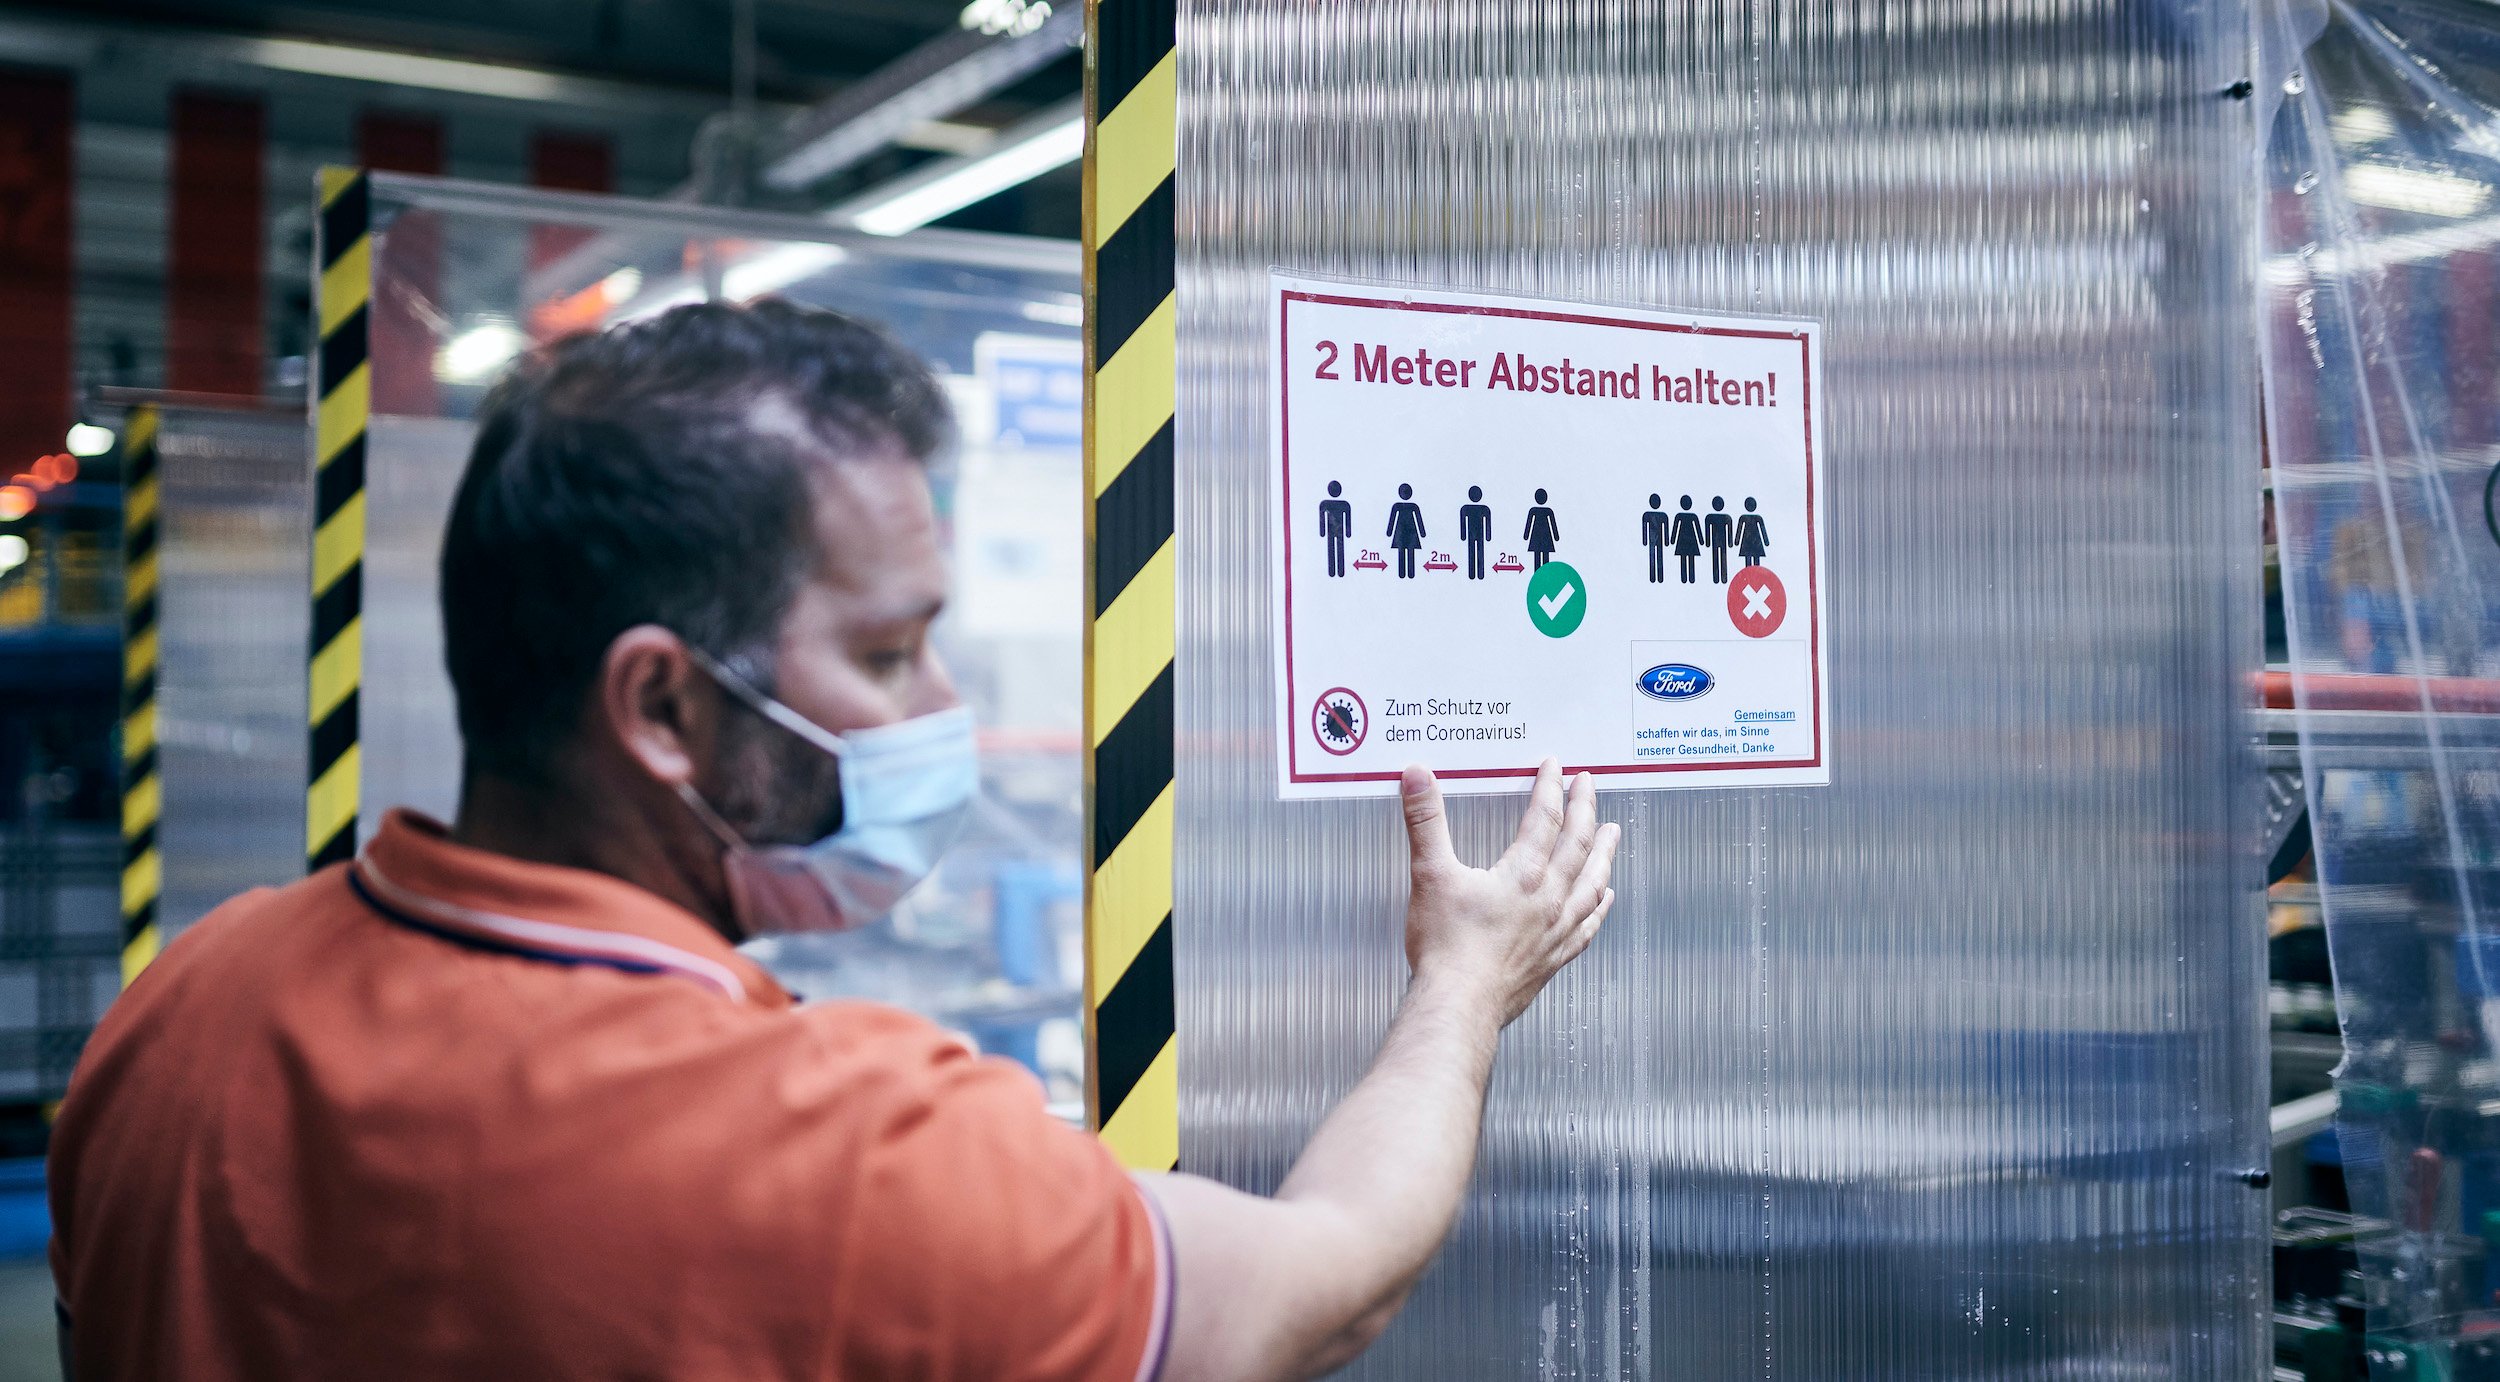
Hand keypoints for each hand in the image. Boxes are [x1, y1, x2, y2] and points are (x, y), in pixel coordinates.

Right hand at [1398, 757, 1617, 1024]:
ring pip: (1592, 882)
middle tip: (1589, 786)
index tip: (1554, 768)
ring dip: (1604, 853)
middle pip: (1578, 844)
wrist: (1459, 1005)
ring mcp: (1556, 930)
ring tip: (1613, 834)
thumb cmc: (1446, 949)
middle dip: (1585, 809)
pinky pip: (1588, 926)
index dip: (1550, 788)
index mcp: (1522, 875)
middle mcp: (1549, 899)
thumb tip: (1418, 778)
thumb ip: (1425, 821)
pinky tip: (1604, 900)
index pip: (1545, 818)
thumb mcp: (1430, 873)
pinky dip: (1600, 907)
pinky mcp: (1554, 958)